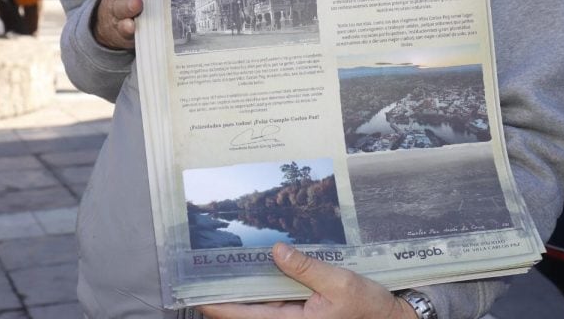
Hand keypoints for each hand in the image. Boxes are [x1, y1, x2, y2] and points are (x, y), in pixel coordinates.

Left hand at [197, 243, 417, 318]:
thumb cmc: (368, 308)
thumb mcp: (340, 283)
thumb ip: (306, 268)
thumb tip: (276, 251)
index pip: (245, 316)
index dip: (218, 305)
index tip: (195, 293)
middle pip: (248, 312)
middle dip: (226, 292)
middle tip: (204, 270)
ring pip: (260, 306)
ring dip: (245, 288)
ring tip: (225, 264)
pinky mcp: (303, 314)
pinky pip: (276, 301)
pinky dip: (265, 286)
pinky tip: (259, 267)